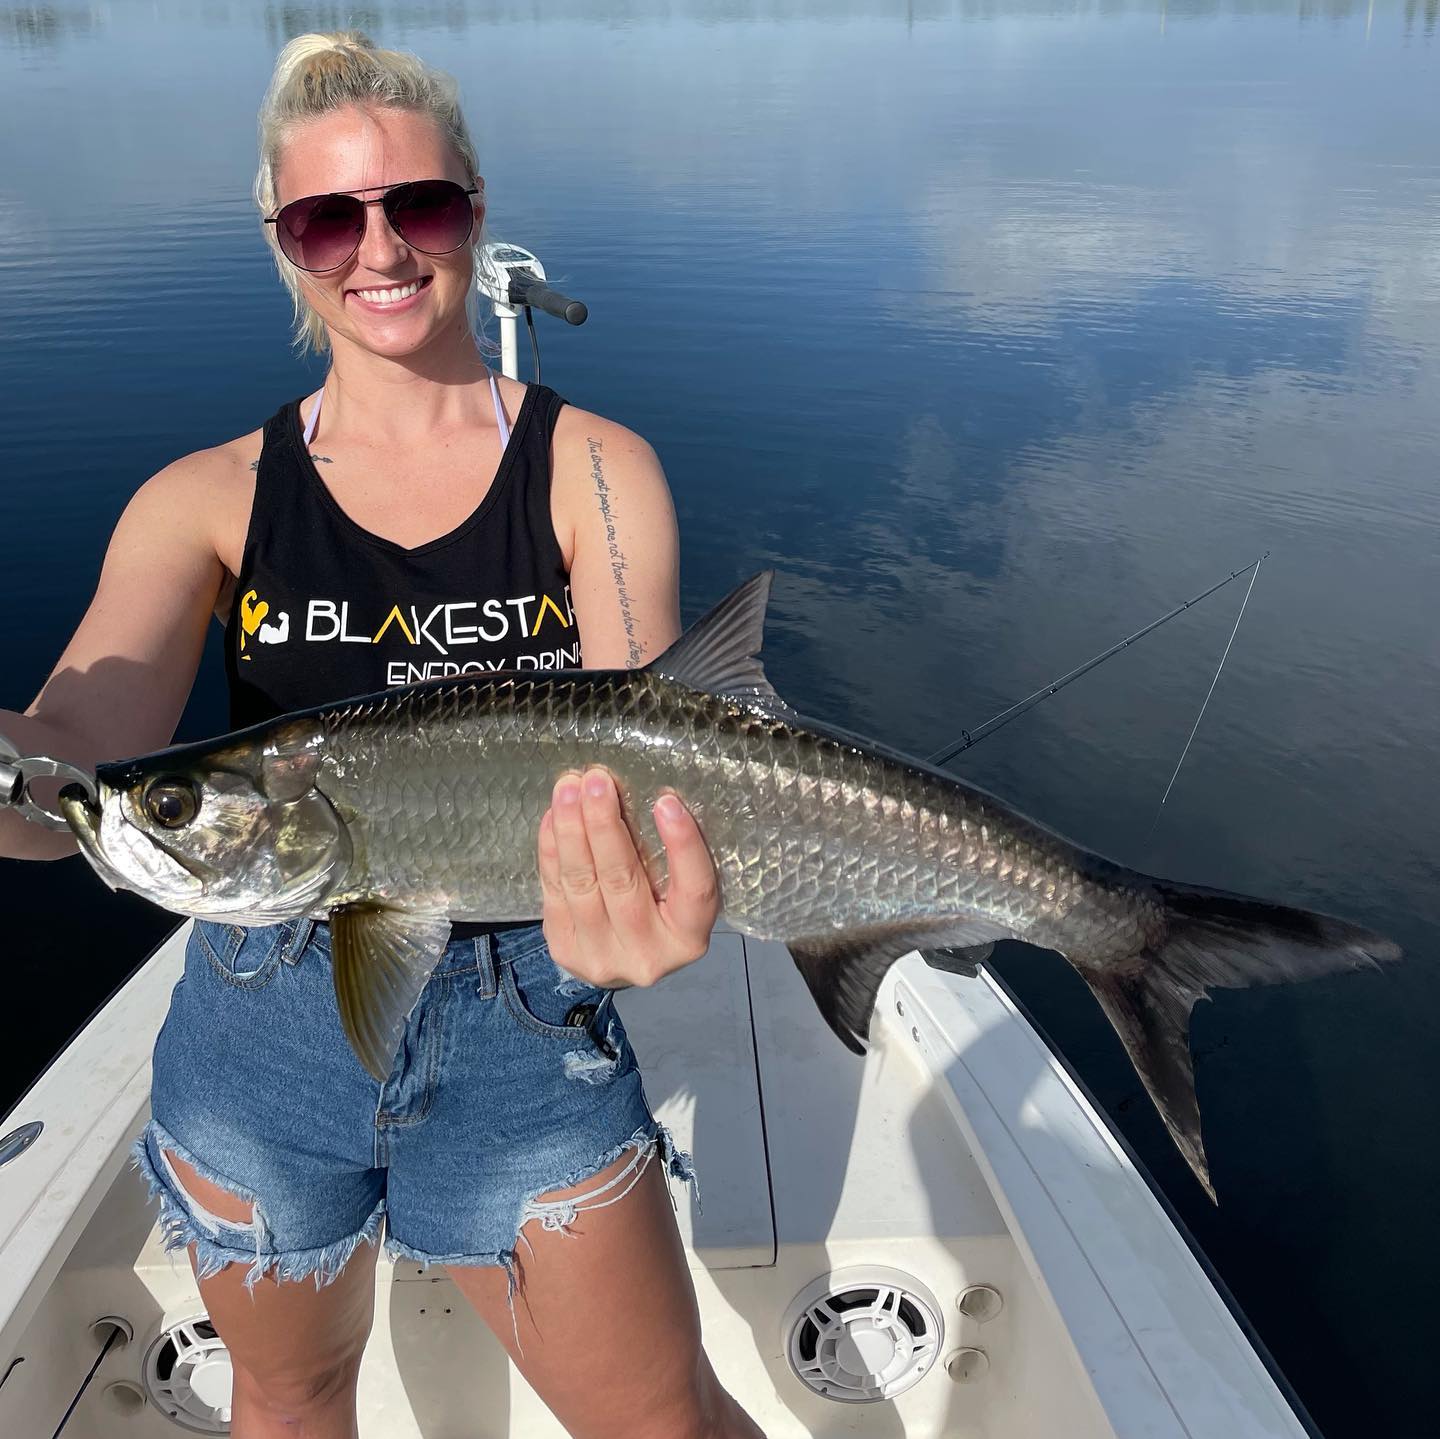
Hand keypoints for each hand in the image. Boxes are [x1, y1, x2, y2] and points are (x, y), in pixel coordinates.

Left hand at [537, 767, 718, 986]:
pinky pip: (554, 891)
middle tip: (596, 780)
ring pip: (581, 884)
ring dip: (570, 830)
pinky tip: (554, 817)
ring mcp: (601, 956)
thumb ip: (670, 860)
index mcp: (688, 937)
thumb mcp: (679, 894)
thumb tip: (644, 796)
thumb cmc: (659, 914)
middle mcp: (647, 954)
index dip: (682, 845)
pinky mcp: (565, 950)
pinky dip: (551, 849)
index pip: (694, 890)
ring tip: (568, 790)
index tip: (666, 802)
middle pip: (622, 881)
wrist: (623, 964)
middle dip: (604, 824)